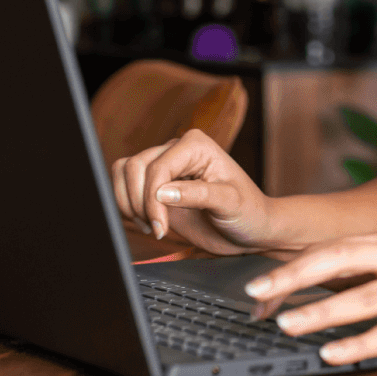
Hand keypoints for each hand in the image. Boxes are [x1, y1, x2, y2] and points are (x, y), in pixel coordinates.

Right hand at [109, 129, 288, 255]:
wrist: (252, 230)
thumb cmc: (249, 213)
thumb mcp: (230, 203)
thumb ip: (198, 195)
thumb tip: (162, 192)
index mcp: (196, 145)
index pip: (158, 166)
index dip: (152, 198)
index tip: (160, 227)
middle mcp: (177, 150)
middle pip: (134, 167)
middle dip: (139, 202)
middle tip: (157, 229)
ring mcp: (165, 167)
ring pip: (124, 172)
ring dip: (128, 202)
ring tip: (152, 226)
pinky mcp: (157, 185)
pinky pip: (125, 186)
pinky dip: (127, 206)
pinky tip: (148, 223)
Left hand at [241, 232, 376, 364]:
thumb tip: (345, 283)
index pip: (333, 248)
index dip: (293, 265)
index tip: (262, 281)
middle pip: (334, 263)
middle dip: (289, 278)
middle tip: (255, 294)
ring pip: (357, 298)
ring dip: (317, 313)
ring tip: (285, 326)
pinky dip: (358, 344)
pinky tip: (334, 355)